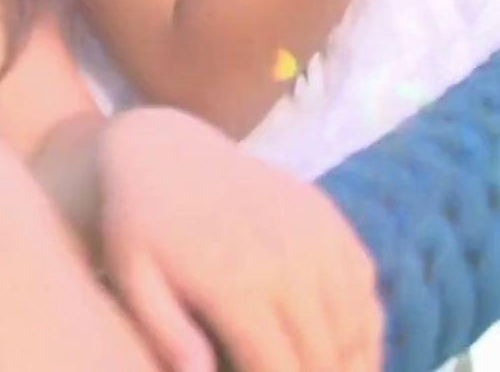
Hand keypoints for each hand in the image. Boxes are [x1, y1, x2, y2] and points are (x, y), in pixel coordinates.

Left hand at [96, 108, 380, 371]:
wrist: (162, 150)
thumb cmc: (138, 226)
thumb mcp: (133, 278)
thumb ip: (167, 334)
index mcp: (237, 284)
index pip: (283, 370)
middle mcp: (288, 260)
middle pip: (324, 356)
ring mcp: (315, 235)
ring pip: (356, 327)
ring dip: (350, 361)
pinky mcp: (329, 217)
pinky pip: (365, 286)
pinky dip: (363, 324)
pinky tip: (343, 346)